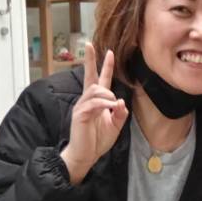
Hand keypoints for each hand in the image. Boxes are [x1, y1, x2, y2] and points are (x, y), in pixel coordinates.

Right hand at [59, 43, 127, 183]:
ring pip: (95, 89)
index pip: (100, 79)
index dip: (105, 66)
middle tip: (90, 45)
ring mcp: (82, 106)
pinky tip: (110, 108)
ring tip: (113, 104)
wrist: (85, 155)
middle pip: (89, 76)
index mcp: (97, 101)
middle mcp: (88, 100)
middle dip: (90, 60)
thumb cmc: (97, 140)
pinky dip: (104, 104)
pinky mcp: (80, 114)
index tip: (109, 52)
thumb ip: (120, 113)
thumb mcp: (115, 126)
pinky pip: (93, 103)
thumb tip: (121, 102)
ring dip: (107, 94)